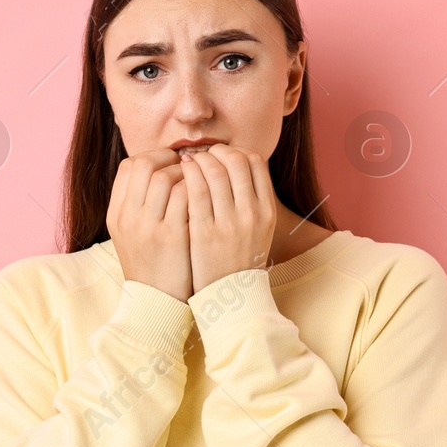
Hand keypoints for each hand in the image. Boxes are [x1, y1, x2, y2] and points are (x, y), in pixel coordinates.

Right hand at [106, 148, 192, 300]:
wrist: (157, 302)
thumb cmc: (153, 265)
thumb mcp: (134, 235)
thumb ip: (140, 205)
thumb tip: (160, 171)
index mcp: (117, 214)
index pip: (129, 167)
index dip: (152, 158)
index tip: (169, 163)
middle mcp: (127, 217)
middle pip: (144, 165)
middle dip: (168, 158)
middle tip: (187, 165)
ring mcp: (147, 226)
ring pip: (164, 177)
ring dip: (185, 172)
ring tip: (197, 180)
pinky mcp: (170, 236)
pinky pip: (184, 196)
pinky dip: (196, 188)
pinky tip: (206, 195)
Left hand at [179, 143, 275, 291]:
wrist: (230, 296)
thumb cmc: (239, 258)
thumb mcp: (258, 228)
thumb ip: (251, 199)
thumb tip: (234, 164)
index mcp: (267, 210)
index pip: (255, 162)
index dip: (235, 151)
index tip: (221, 155)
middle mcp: (252, 214)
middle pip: (235, 161)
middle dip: (215, 151)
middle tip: (202, 155)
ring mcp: (229, 223)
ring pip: (214, 172)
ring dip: (198, 160)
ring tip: (188, 162)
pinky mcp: (205, 232)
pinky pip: (196, 191)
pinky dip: (187, 175)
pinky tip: (180, 174)